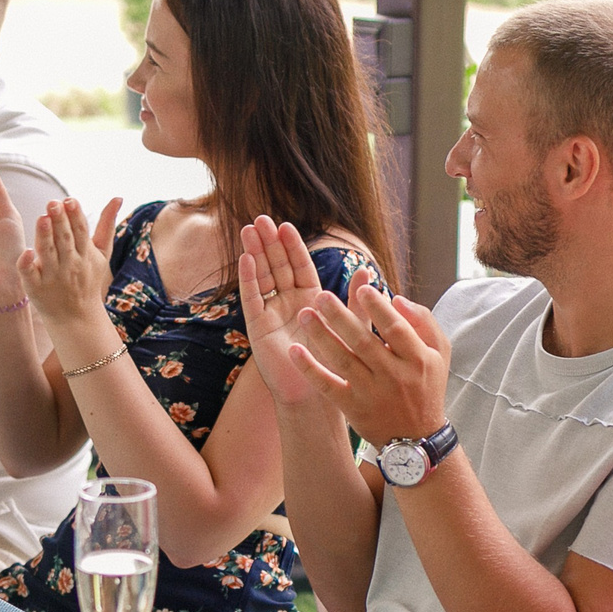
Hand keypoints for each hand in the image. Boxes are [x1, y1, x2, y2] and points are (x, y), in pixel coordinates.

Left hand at [21, 196, 122, 334]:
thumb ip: (107, 224)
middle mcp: (70, 264)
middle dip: (60, 221)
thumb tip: (117, 197)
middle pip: (65, 239)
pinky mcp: (36, 287)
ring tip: (42, 218)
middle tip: (53, 203)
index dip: (75, 215)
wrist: (77, 318)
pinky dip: (28, 264)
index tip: (70, 200)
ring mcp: (52, 276)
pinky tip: (26, 252)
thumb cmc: (88, 280)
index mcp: (85, 253)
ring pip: (48, 253)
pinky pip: (31, 275)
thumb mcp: (102, 253)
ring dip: (45, 236)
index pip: (81, 231)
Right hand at [239, 216, 366, 409]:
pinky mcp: (258, 326)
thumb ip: (355, 299)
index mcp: (310, 297)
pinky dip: (249, 278)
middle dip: (269, 242)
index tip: (285, 225)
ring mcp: (271, 312)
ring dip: (255, 253)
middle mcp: (288, 302)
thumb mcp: (350, 326)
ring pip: (262, 276)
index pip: (299, 265)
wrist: (316, 393)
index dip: (291, 245)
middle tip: (261, 219)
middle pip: (276, 265)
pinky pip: (252, 298)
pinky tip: (246, 259)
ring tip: (249, 229)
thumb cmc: (335, 362)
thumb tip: (366, 270)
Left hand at [284, 280, 450, 445]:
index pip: (394, 327)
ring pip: (342, 360)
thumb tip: (396, 298)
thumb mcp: (439, 353)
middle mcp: (394, 375)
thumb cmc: (426, 386)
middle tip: (321, 296)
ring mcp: (371, 392)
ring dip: (321, 336)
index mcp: (417, 358)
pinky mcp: (352, 407)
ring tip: (304, 315)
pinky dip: (309, 369)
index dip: (377, 307)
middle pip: (363, 341)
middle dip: (340, 316)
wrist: (416, 439)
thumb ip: (423, 321)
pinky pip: (327, 386)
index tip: (360, 288)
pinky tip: (294, 351)